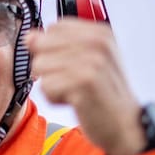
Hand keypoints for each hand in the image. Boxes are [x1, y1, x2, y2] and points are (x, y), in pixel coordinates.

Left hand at [25, 18, 144, 154]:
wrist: (125, 126)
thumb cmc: (104, 95)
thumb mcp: (87, 62)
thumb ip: (58, 45)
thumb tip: (29, 37)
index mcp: (100, 33)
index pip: (54, 27)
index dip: (52, 48)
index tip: (72, 65)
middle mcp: (98, 42)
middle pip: (42, 45)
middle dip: (49, 68)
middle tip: (73, 82)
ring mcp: (92, 61)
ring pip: (40, 66)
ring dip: (52, 85)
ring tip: (75, 92)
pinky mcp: (84, 82)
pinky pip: (46, 86)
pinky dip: (56, 99)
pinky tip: (76, 102)